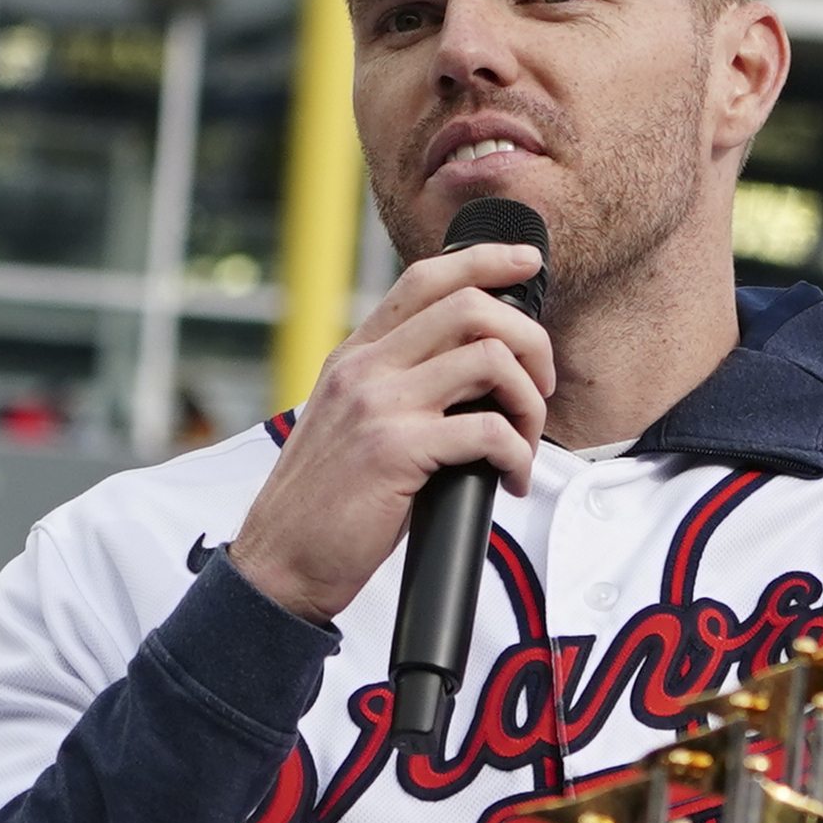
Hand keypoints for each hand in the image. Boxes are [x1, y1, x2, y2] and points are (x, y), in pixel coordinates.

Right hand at [230, 243, 554, 623]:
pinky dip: (517, 456)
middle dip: (530, 341)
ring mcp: (378, 405)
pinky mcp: (396, 450)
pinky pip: (488, 431)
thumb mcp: (352, 423)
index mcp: (355, 356)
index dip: (485, 260)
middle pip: (471, 307)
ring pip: (490, 361)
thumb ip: (398, 387)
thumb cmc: (328, 503)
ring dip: (530, 402)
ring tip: (525, 442)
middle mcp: (365, 369)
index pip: (425, 279)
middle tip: (541, 388)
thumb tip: (480, 375)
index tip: (526, 264)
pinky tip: (510, 480)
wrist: (281, 562)